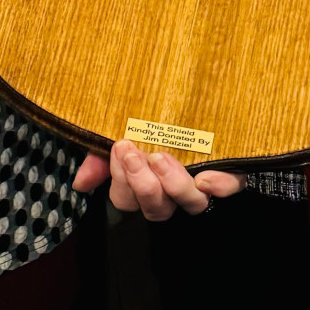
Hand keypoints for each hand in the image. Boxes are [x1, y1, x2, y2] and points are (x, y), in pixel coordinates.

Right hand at [70, 141, 241, 219]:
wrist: (193, 99)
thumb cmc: (150, 124)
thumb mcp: (122, 136)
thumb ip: (100, 159)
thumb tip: (81, 183)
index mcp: (144, 188)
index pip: (127, 200)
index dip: (122, 180)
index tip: (120, 146)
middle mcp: (172, 195)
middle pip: (156, 210)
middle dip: (142, 183)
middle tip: (133, 151)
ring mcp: (201, 188)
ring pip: (190, 204)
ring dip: (173, 184)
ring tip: (161, 157)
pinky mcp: (229, 175)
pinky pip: (229, 189)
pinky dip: (220, 185)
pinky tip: (207, 177)